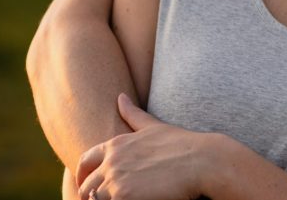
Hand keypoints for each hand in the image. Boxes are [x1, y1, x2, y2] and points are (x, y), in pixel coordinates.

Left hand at [76, 93, 208, 199]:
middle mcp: (111, 161)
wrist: (202, 161)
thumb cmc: (183, 144)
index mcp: (116, 144)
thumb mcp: (153, 126)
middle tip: (110, 198)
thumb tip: (120, 96)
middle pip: (86, 186)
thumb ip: (133, 114)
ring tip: (124, 199)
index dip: (83, 175)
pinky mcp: (124, 197)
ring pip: (94, 199)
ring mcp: (116, 180)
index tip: (89, 184)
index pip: (84, 162)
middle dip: (92, 195)